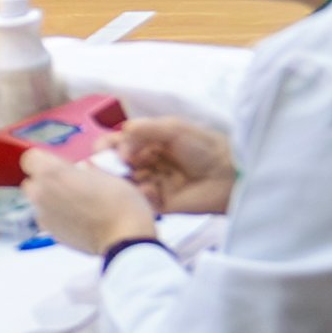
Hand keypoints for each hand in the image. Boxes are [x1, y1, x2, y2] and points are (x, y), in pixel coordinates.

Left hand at [24, 154, 157, 258]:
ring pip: (38, 201)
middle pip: (32, 181)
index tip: (59, 164)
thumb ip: (86, 170)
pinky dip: (56, 216)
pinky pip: (47, 218)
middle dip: (46, 181)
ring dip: (50, 199)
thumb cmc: (120, 203)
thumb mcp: (107, 175)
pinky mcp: (50, 232)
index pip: (30, 158)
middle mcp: (41, 193)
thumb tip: (83, 169)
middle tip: (70, 184)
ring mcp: (43, 215)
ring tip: (76, 203)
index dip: (44, 160)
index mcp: (53, 173)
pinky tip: (78, 218)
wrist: (124, 239)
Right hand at [115, 113, 238, 213]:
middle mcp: (148, 162)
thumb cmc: (203, 146)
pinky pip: (141, 200)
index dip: (108, 146)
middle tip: (116, 166)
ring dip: (126, 180)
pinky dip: (141, 194)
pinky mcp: (160, 203)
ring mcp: (153, 183)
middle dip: (113, 165)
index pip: (119, 143)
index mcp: (149, 142)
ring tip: (134, 177)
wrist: (228, 174)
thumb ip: (144, 129)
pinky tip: (150, 189)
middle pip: (118, 164)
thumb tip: (118, 140)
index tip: (103, 150)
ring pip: (126, 183)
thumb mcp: (173, 129)